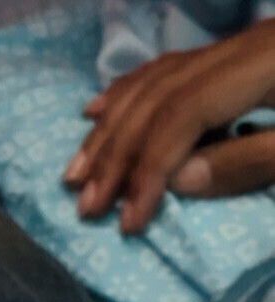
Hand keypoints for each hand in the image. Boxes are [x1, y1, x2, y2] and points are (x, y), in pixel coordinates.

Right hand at [64, 18, 274, 232]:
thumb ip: (251, 162)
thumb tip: (179, 180)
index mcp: (263, 64)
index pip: (183, 114)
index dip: (148, 168)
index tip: (128, 219)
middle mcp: (238, 48)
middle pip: (157, 99)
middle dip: (116, 157)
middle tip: (87, 206)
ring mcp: (235, 48)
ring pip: (152, 84)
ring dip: (108, 132)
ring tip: (78, 176)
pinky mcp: (236, 55)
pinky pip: (165, 68)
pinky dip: (124, 93)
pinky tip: (95, 113)